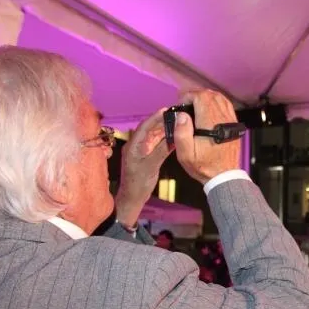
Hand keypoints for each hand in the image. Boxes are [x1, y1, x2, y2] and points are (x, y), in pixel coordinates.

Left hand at [115, 108, 171, 226]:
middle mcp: (136, 145)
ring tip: (176, 123)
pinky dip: (164, 140)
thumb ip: (161, 150)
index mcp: (133, 145)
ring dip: (163, 130)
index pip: (144, 126)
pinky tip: (173, 137)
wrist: (132, 198)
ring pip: (153, 136)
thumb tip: (174, 137)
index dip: (155, 117)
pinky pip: (155, 144)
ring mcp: (140, 151)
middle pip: (149, 129)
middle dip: (161, 121)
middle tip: (175, 115)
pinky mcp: (145, 157)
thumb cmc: (139, 183)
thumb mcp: (151, 166)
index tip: (167, 110)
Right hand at [173, 90, 240, 184]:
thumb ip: (182, 133)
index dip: (189, 96)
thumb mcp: (186, 154)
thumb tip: (182, 115)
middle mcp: (223, 119)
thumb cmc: (203, 166)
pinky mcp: (234, 125)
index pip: (201, 97)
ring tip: (195, 103)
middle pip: (211, 95)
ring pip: (220, 98)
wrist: (223, 175)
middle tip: (186, 102)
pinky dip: (217, 102)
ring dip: (207, 97)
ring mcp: (231, 121)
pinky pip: (227, 105)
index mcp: (210, 123)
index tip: (181, 103)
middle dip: (196, 95)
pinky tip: (208, 108)